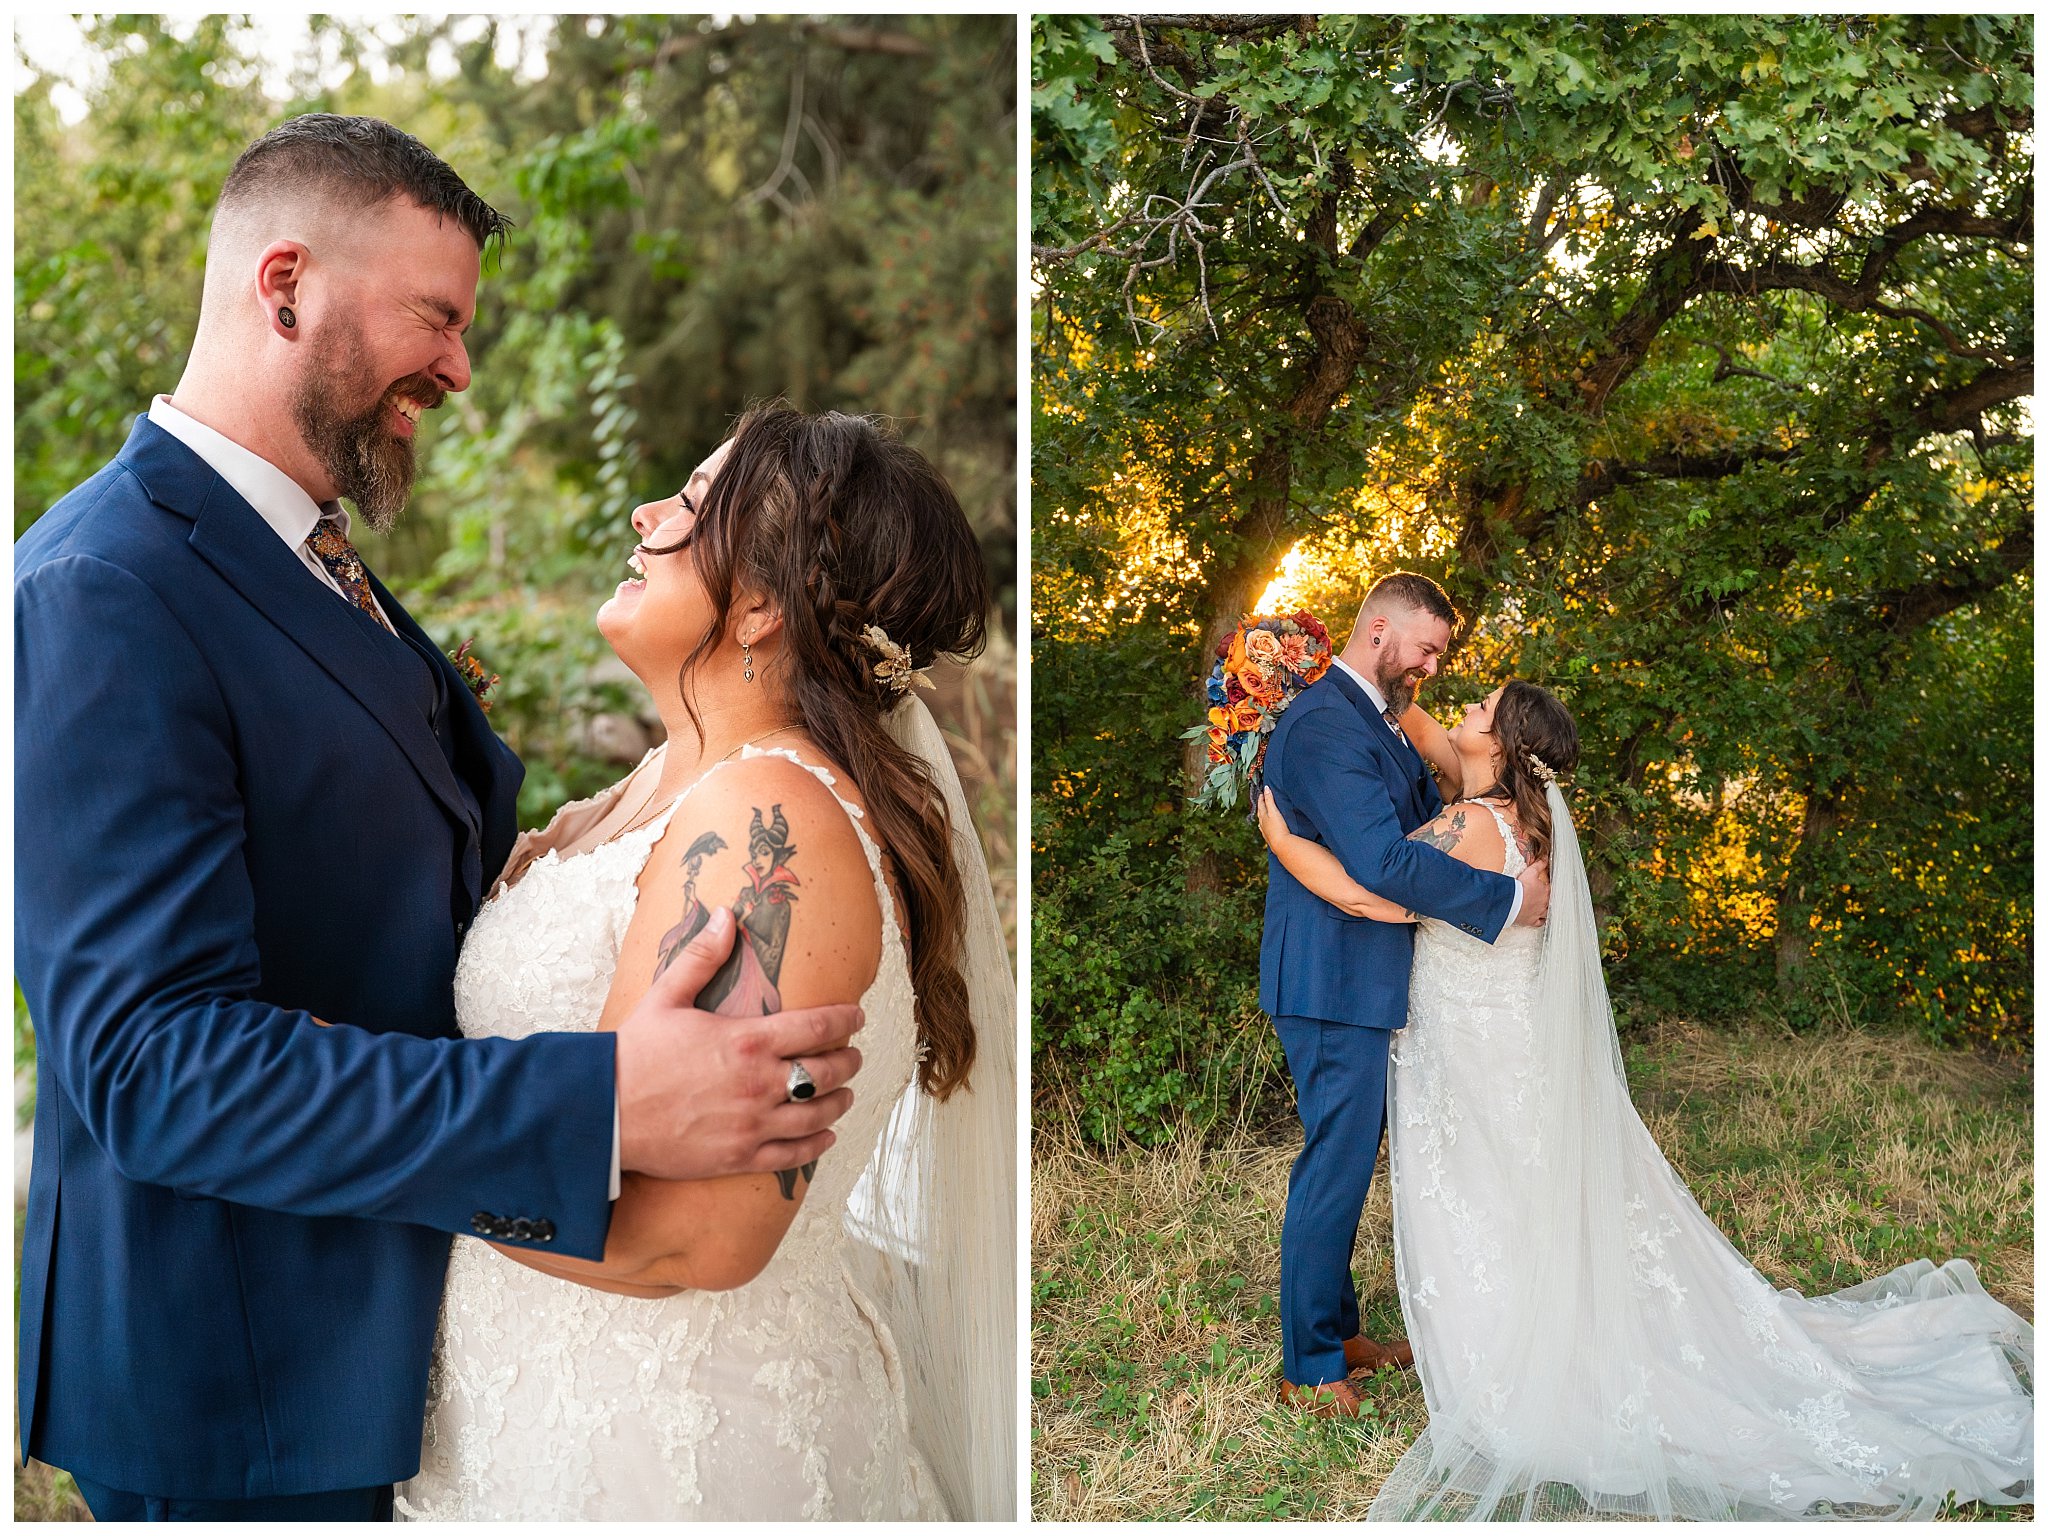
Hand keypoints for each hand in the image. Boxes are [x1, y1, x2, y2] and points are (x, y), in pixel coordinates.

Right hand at [614, 907, 862, 1180]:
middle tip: (854, 1055)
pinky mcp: (739, 1157)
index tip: (858, 1016)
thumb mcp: (667, 996)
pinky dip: (816, 1144)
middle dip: (849, 1061)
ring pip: (818, 1114)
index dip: (846, 1019)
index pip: (818, 1026)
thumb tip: (726, 914)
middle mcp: (759, 1083)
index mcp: (747, 1040)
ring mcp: (752, 1124)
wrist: (602, 1113)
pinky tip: (825, 1135)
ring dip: (840, 1102)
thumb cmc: (633, 1054)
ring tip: (846, 1094)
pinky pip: (794, 1155)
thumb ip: (703, 957)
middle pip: (828, 1071)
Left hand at [1255, 786, 1289, 847]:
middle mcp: (1262, 823)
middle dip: (1260, 806)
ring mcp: (1265, 831)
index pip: (1261, 805)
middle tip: (1261, 801)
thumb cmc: (1278, 827)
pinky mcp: (1269, 837)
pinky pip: (1264, 829)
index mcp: (1263, 816)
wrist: (1281, 844)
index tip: (1262, 793)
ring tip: (1261, 813)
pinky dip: (1263, 825)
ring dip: (1261, 816)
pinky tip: (1263, 827)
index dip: (1261, 798)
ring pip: (1261, 821)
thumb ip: (1269, 800)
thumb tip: (1266, 788)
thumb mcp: (1274, 811)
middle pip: (1260, 813)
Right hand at [1513, 860, 1550, 926]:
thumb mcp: (1530, 872)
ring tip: (1546, 908)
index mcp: (1546, 891)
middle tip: (1546, 897)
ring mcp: (1539, 913)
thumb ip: (1539, 864)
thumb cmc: (1520, 887)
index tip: (1545, 886)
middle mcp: (1545, 903)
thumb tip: (1545, 857)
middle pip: (1551, 901)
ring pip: (1548, 912)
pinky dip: (1541, 921)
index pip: (1550, 888)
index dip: (1547, 886)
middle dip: (1549, 899)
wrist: (1511, 902)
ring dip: (1547, 910)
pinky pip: (1540, 923)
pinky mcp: (1532, 921)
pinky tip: (1541, 919)